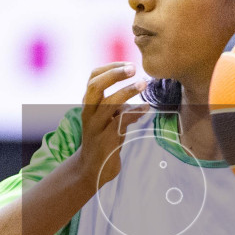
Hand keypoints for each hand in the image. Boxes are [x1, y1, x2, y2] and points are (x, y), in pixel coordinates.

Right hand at [72, 63, 148, 192]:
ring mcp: (96, 126)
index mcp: (88, 103)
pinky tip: (146, 109)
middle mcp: (88, 112)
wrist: (91, 170)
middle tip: (134, 68)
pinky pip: (121, 122)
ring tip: (144, 84)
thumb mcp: (108, 119)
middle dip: (114, 74)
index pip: (93, 77)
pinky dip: (135, 112)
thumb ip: (117, 106)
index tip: (129, 64)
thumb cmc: (102, 140)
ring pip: (109, 103)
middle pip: (95, 85)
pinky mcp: (105, 140)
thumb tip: (138, 91)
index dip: (111, 67)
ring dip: (128, 91)